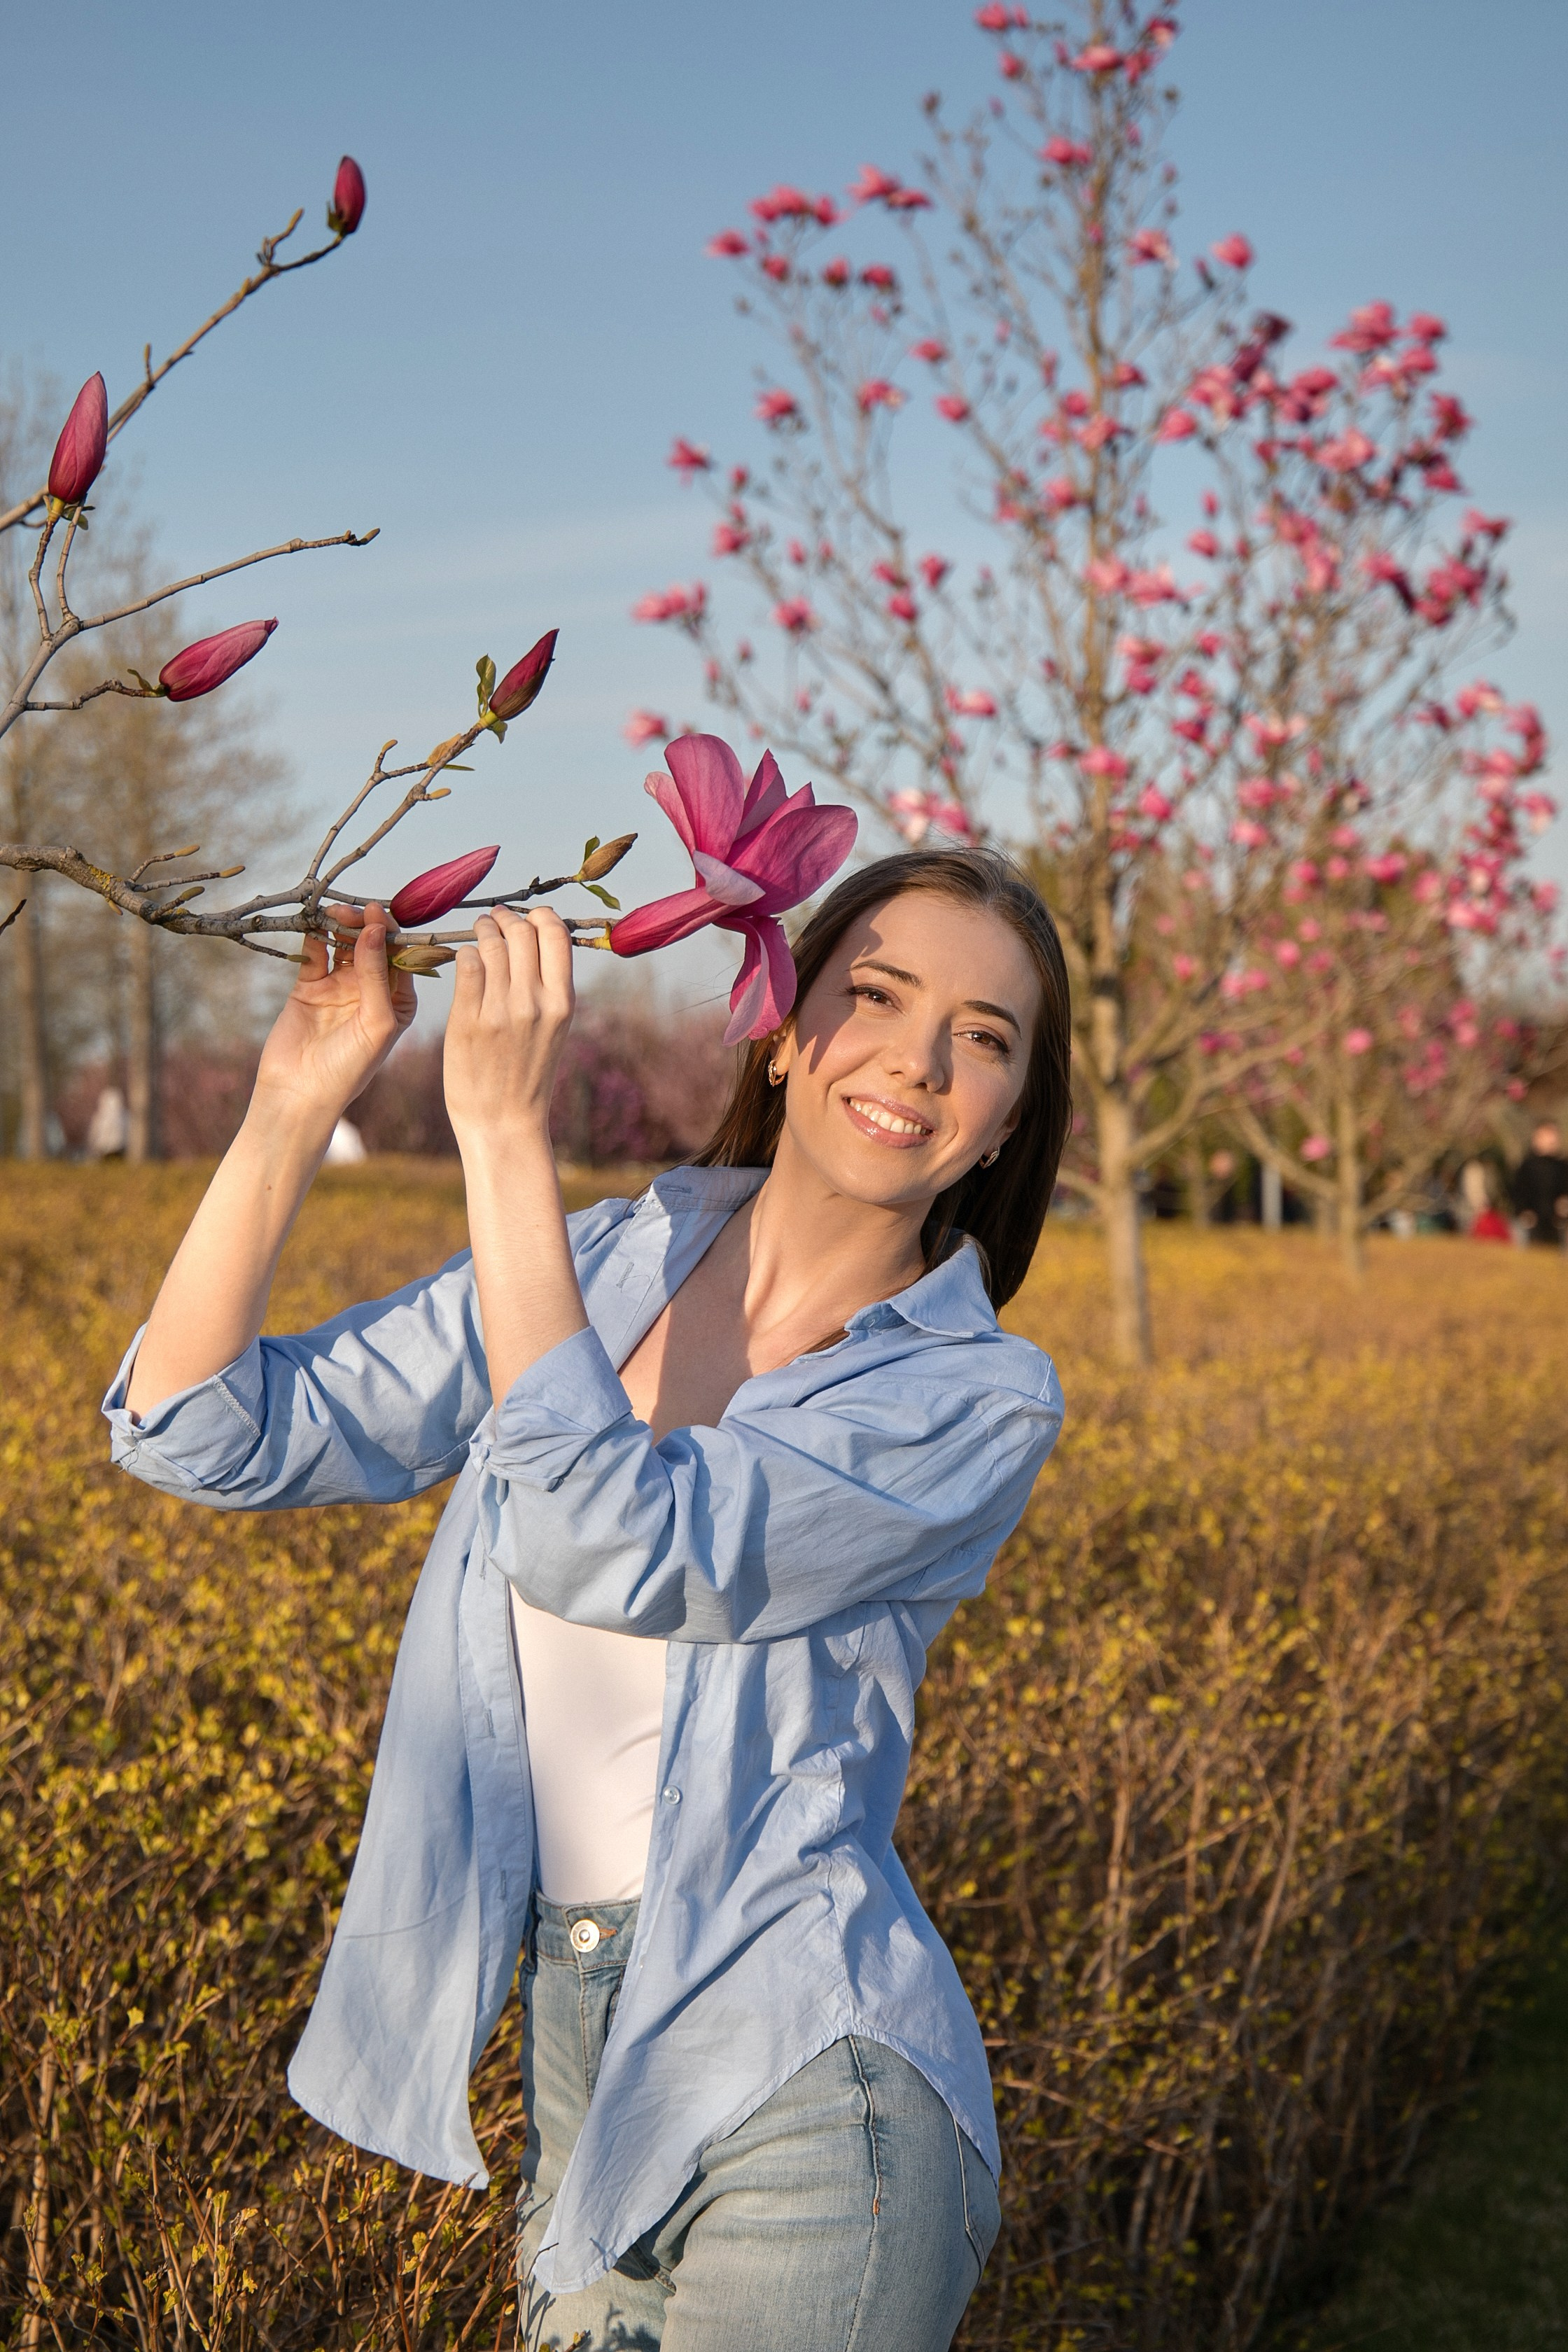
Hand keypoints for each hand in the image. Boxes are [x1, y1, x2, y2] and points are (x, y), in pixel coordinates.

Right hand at [252, 903, 414, 1134]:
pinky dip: (314, 936)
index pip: (402, 957)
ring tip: (336, 913)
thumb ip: (377, 975)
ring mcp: (340, 986)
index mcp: (398, 1001)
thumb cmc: (349, 1068)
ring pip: (345, 945)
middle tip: (356, 911)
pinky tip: (314, 922)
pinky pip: (315, 953)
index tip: (382, 914)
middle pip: (373, 946)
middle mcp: (371, 991)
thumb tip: (375, 930)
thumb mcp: (376, 1021)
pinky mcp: (310, 986)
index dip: (394, 934)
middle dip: (367, 925)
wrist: (300, 1093)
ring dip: (342, 927)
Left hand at [444, 907, 574, 1146]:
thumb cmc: (527, 1073)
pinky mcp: (468, 1020)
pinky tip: (465, 962)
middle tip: (494, 920)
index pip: (555, 934)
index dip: (539, 916)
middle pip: (522, 932)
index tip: (526, 917)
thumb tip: (536, 936)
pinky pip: (465, 966)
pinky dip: (464, 955)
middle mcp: (535, 1002)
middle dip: (505, 919)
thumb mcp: (554, 1028)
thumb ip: (549, 986)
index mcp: (563, 1002)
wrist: (502, 1120)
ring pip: (490, 944)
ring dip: (481, 931)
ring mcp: (500, 1010)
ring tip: (478, 934)